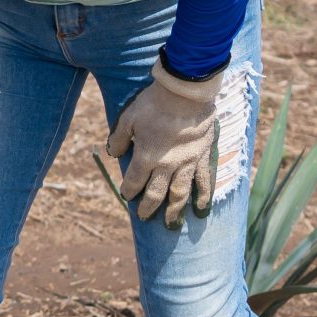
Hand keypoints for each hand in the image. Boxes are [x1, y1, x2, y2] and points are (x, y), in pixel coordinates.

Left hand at [106, 58, 222, 230]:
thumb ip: (118, 138)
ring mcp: (187, 162)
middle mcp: (167, 165)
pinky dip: (203, 195)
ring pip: (180, 193)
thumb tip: (112, 153)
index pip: (134, 182)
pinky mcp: (203, 156)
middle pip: (156, 193)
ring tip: (171, 223)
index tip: (127, 196)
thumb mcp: (128, 118)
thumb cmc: (154, 104)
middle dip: (148, 208)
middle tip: (144, 217)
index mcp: (146, 157)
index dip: (129, 191)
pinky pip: (203, 180)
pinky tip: (201, 208)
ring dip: (175, 210)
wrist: (186, 92)